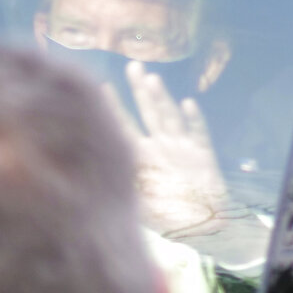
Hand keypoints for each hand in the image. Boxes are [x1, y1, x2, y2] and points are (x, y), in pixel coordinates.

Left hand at [104, 61, 227, 235]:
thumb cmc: (167, 218)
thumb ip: (118, 185)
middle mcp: (161, 146)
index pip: (124, 126)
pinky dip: (193, 119)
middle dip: (139, 89)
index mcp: (142, 156)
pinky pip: (198, 133)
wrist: (202, 227)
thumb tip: (89, 173)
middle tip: (132, 65)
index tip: (99, 86)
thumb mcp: (135, 204)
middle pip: (148, 111)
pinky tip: (187, 104)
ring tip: (152, 79)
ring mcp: (182, 148)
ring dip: (161, 99)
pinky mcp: (203, 154)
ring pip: (169, 117)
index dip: (113, 107)